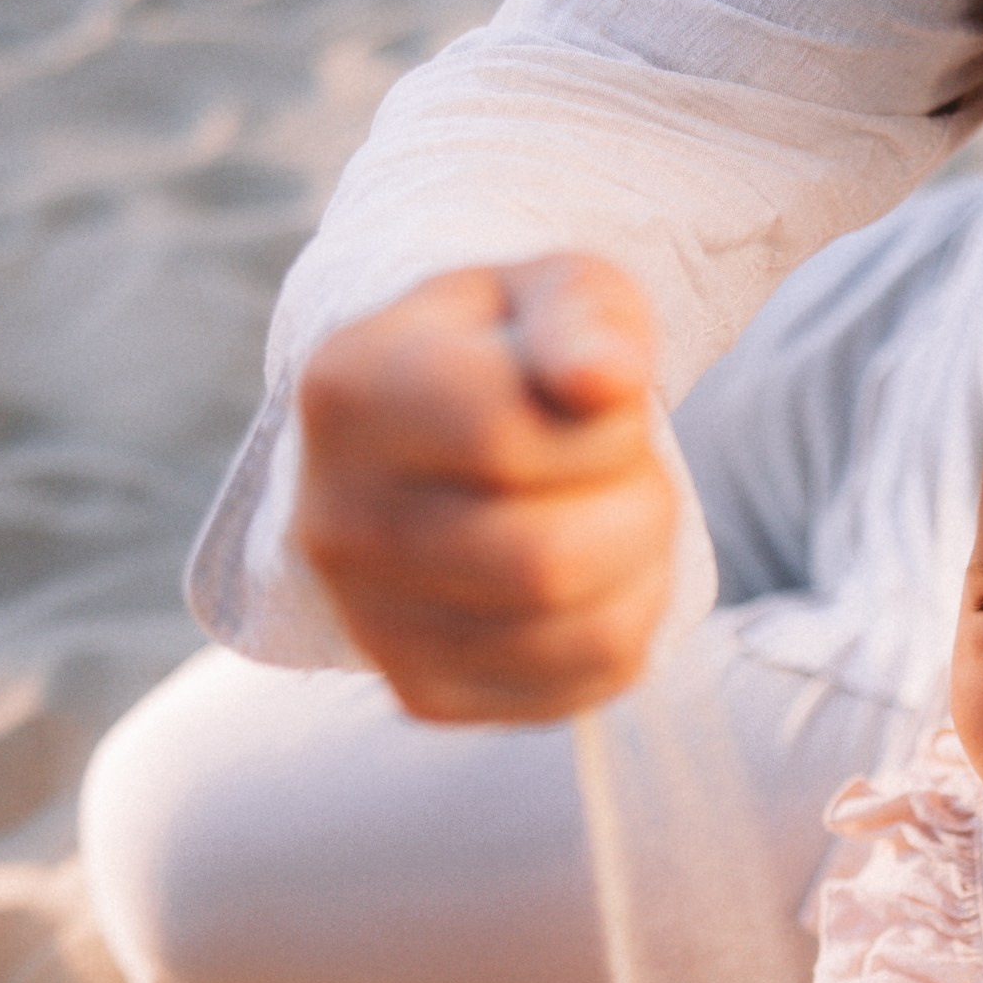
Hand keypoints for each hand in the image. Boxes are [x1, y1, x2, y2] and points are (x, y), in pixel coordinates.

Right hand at [296, 253, 675, 722]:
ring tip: (621, 515)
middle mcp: (337, 522)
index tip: (612, 400)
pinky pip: (579, 687)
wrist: (435, 440)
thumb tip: (609, 380)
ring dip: (645, 567)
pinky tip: (604, 577)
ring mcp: (370, 623)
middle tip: (636, 471)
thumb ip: (583, 313)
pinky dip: (630, 626)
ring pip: (573, 631)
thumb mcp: (550, 290)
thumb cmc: (509, 355)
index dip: (606, 426)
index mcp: (349, 394)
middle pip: (543, 561)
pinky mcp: (424, 692)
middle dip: (637, 508)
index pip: (505, 442)